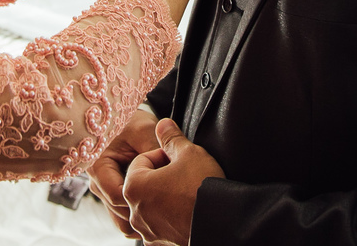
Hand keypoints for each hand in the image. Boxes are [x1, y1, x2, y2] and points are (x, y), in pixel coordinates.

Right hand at [87, 109, 159, 237]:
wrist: (125, 121)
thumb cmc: (130, 122)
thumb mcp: (143, 130)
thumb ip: (154, 149)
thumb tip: (172, 165)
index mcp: (96, 166)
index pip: (118, 195)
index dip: (141, 194)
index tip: (163, 183)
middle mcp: (97, 183)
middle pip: (120, 210)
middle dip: (144, 205)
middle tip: (168, 195)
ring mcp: (105, 193)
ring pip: (123, 220)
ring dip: (143, 214)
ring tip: (166, 201)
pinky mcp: (115, 198)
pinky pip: (127, 218)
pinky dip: (142, 215)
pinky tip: (160, 205)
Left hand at [124, 118, 224, 245]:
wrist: (222, 222)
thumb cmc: (202, 186)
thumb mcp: (188, 152)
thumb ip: (171, 137)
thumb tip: (162, 124)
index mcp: (134, 187)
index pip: (142, 161)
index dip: (162, 155)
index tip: (179, 159)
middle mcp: (135, 212)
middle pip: (144, 184)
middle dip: (161, 176)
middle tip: (183, 173)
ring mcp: (147, 230)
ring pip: (152, 204)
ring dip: (164, 196)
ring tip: (187, 191)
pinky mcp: (161, 243)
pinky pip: (160, 224)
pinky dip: (170, 216)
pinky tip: (188, 209)